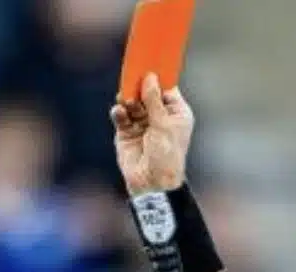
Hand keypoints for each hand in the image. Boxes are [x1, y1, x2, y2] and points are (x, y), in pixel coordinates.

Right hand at [110, 74, 193, 193]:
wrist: (153, 183)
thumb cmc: (167, 155)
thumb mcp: (164, 124)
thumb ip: (154, 100)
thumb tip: (149, 77)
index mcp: (176, 112)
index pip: (166, 88)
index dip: (157, 78)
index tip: (148, 64)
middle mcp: (159, 116)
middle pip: (146, 93)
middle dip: (140, 87)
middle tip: (132, 76)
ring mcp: (142, 124)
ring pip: (132, 103)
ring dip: (129, 100)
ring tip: (128, 101)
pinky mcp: (126, 132)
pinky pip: (121, 116)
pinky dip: (119, 112)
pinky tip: (120, 111)